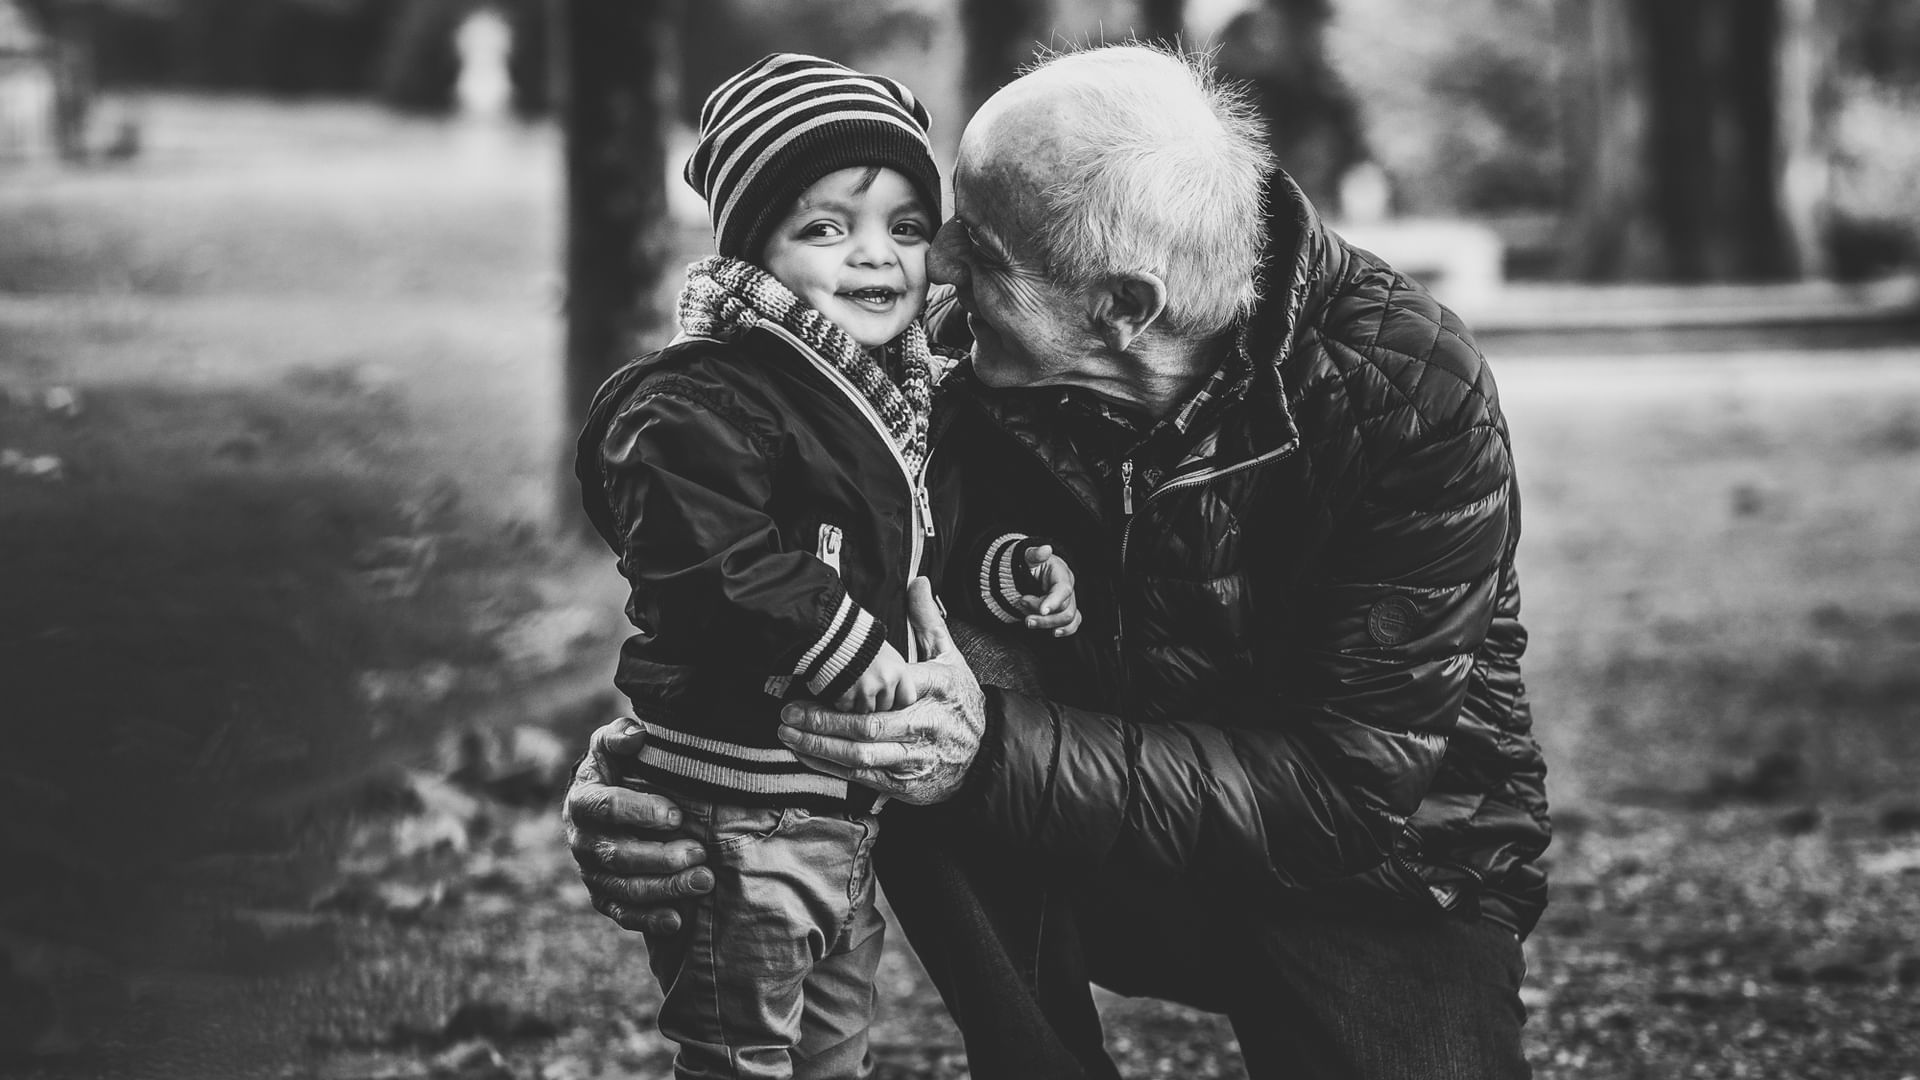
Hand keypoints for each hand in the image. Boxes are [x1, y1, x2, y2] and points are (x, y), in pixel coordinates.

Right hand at [561, 719, 713, 933]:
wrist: (602, 803)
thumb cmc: (616, 768)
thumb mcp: (613, 745)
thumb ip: (620, 736)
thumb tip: (636, 735)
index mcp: (582, 801)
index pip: (607, 808)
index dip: (641, 811)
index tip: (677, 814)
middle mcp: (582, 841)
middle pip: (618, 855)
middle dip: (661, 857)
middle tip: (699, 854)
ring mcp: (591, 872)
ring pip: (625, 888)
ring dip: (665, 888)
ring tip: (702, 882)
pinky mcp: (603, 895)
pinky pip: (623, 913)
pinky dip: (649, 919)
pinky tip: (677, 920)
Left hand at [778, 578, 985, 804]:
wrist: (986, 754)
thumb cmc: (960, 702)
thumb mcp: (951, 657)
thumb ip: (928, 620)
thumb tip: (918, 580)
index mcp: (936, 689)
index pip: (893, 684)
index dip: (854, 685)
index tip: (821, 675)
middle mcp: (925, 726)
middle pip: (869, 725)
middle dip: (824, 721)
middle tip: (789, 711)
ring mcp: (915, 757)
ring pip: (863, 755)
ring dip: (821, 746)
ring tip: (789, 732)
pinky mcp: (906, 783)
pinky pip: (863, 777)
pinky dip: (832, 768)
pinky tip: (806, 755)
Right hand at [834, 639, 917, 711]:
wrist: (835, 634)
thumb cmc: (862, 643)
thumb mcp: (887, 655)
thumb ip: (894, 676)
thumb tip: (898, 697)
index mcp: (898, 670)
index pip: (907, 699)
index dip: (897, 700)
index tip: (890, 698)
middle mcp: (885, 681)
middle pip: (885, 707)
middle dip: (876, 700)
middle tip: (866, 685)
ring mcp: (865, 688)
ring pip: (867, 710)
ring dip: (859, 702)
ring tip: (854, 684)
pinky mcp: (846, 694)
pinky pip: (847, 708)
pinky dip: (843, 701)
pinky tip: (843, 686)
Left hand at [1020, 544, 1081, 636]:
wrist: (1028, 572)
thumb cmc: (1030, 564)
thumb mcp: (1028, 556)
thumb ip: (1035, 554)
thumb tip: (1045, 549)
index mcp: (1062, 574)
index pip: (1064, 589)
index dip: (1054, 601)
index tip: (1042, 611)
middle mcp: (1068, 589)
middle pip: (1064, 609)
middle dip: (1042, 613)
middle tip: (1021, 603)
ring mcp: (1068, 601)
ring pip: (1067, 619)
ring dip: (1046, 623)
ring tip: (1027, 619)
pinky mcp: (1065, 611)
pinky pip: (1073, 624)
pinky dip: (1065, 630)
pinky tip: (1054, 633)